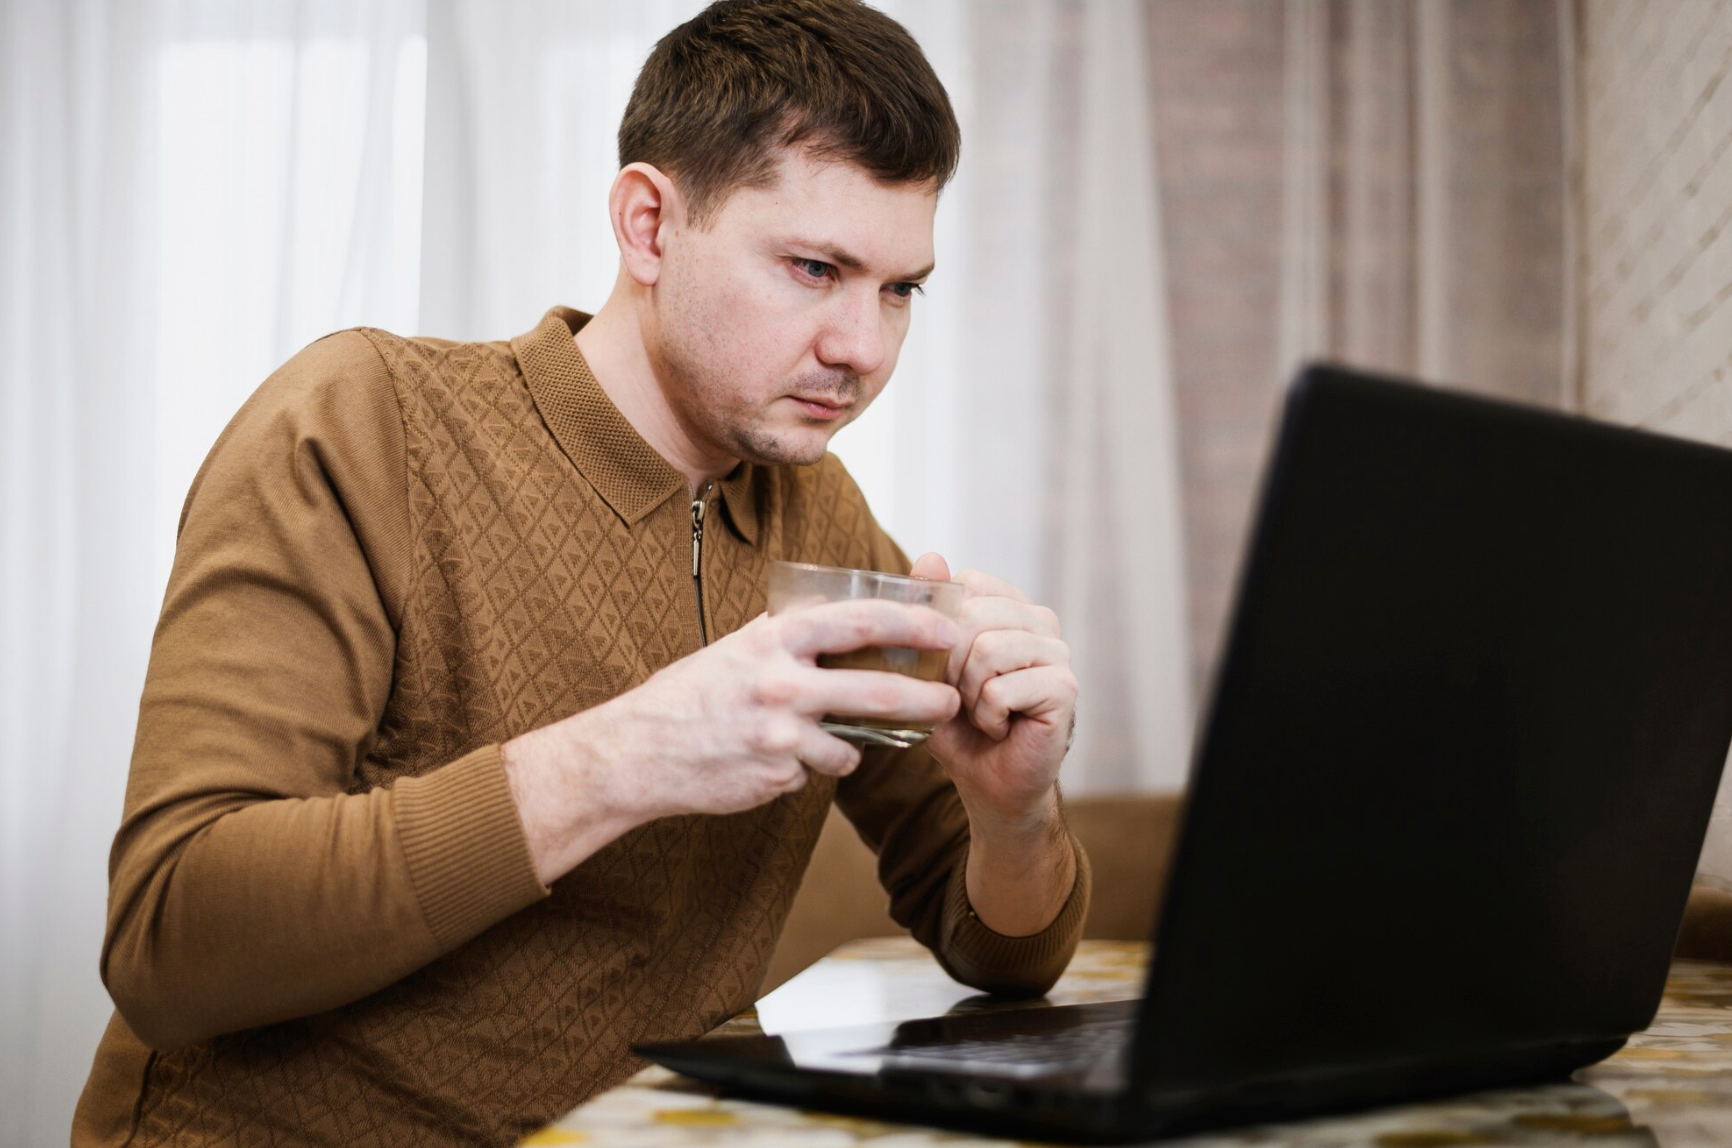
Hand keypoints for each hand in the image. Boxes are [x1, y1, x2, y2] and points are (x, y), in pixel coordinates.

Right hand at [501, 599, 960, 882]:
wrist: (637, 753)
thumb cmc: (687, 696)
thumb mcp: (735, 648)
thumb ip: (784, 634)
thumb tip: (836, 615)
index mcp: (774, 640)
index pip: (860, 620)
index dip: (912, 620)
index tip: (948, 625)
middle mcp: (781, 683)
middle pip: (876, 691)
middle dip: (925, 698)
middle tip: (951, 700)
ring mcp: (780, 734)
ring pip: (851, 744)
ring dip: (853, 746)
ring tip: (832, 743)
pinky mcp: (776, 775)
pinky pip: (814, 772)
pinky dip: (807, 768)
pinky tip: (774, 761)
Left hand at [913, 553, 1076, 832]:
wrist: (989, 782)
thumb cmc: (959, 723)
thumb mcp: (930, 664)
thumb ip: (928, 611)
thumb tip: (930, 557)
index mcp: (1011, 606)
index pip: (968, 584)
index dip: (941, 627)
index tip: (945, 665)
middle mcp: (1041, 620)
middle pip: (974, 616)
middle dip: (950, 666)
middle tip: (962, 697)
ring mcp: (1058, 652)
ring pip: (987, 651)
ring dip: (968, 694)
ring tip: (983, 712)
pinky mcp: (1064, 688)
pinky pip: (1000, 690)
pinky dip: (987, 717)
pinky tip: (1002, 728)